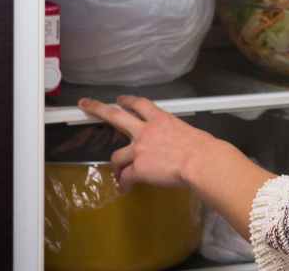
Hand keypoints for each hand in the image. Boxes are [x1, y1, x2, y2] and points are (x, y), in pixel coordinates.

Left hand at [78, 96, 221, 190]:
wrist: (200, 161)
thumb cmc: (203, 148)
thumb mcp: (188, 133)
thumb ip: (175, 136)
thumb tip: (176, 145)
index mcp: (161, 120)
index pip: (140, 105)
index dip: (128, 101)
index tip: (119, 99)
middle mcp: (145, 131)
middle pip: (116, 116)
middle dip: (97, 108)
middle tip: (85, 104)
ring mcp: (139, 149)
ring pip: (116, 156)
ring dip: (117, 166)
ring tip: (119, 174)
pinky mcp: (137, 168)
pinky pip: (125, 178)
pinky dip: (124, 184)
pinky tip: (126, 189)